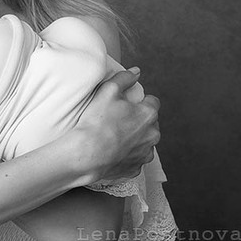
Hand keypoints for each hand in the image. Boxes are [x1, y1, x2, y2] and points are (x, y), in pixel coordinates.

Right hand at [68, 68, 159, 184]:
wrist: (87, 153)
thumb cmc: (97, 121)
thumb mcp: (108, 90)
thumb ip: (124, 78)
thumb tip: (136, 72)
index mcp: (148, 114)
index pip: (153, 102)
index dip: (140, 101)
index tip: (127, 103)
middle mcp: (152, 135)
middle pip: (150, 123)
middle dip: (139, 120)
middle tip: (119, 119)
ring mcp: (144, 154)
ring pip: (144, 142)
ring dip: (135, 138)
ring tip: (115, 136)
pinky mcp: (135, 169)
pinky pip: (135, 158)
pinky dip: (127, 155)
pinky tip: (113, 150)